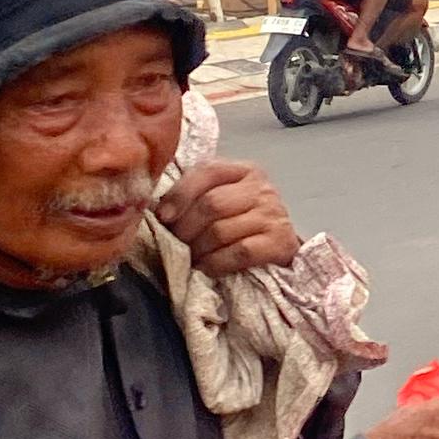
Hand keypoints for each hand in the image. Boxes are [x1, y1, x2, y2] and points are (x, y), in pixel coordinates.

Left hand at [156, 158, 299, 274]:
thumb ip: (196, 195)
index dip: (180, 194)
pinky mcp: (280, 242)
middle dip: (186, 228)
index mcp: (243, 171)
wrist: (279, 247)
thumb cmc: (243, 223)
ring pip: (222, 231)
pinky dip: (217, 262)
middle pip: (212, 204)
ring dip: (199, 249)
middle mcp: (261, 188)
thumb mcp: (222, 199)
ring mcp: (273, 214)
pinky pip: (240, 252)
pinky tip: (207, 267)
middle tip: (176, 243)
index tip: (163, 217)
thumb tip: (158, 210)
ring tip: (191, 258)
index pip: (207, 172)